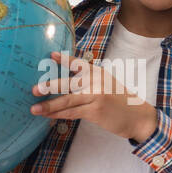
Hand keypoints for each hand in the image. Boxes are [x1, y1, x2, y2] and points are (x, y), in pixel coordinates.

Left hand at [31, 51, 158, 141]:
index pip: (78, 64)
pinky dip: (58, 115)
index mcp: (97, 72)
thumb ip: (90, 82)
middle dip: (49, 86)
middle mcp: (95, 81)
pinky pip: (72, 113)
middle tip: (34, 89)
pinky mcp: (95, 111)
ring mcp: (96, 96)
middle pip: (68, 83)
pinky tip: (48, 116)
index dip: (64, 60)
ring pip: (67, 100)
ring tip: (34, 108)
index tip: (50, 55)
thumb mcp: (107, 84)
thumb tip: (68, 84)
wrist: (137, 116)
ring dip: (49, 105)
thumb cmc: (120, 102)